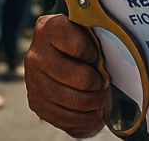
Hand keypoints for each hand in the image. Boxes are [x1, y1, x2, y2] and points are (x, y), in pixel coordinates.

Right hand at [25, 14, 110, 137]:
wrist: (56, 58)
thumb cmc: (78, 43)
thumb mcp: (85, 32)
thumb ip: (96, 37)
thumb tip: (115, 55)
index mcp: (48, 29)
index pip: (78, 45)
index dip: (93, 54)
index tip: (97, 58)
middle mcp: (36, 54)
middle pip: (79, 77)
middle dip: (98, 83)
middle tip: (103, 83)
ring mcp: (33, 81)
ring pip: (74, 100)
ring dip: (94, 102)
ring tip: (100, 98)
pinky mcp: (36, 103)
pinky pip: (65, 118)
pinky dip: (84, 118)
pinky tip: (91, 111)